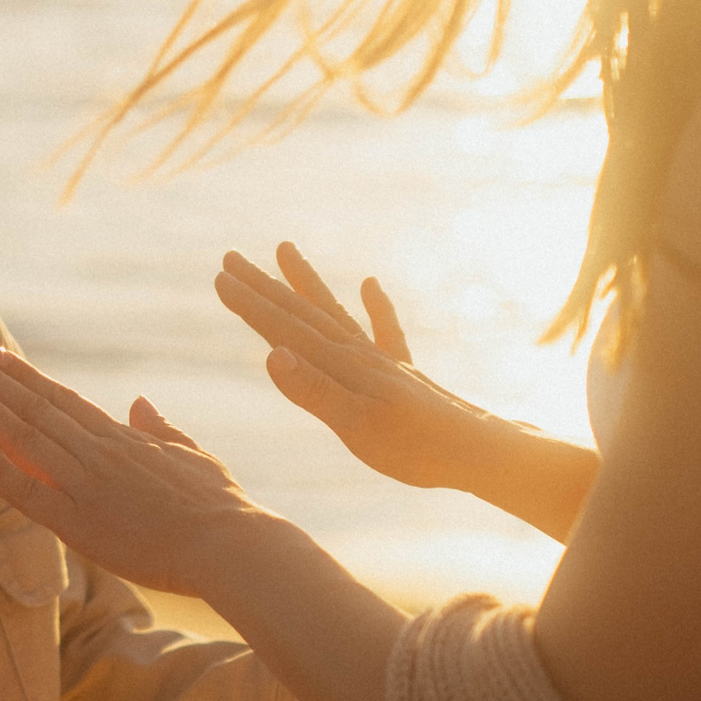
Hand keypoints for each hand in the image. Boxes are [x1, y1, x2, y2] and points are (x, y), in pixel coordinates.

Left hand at [0, 343, 284, 598]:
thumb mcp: (192, 455)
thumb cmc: (221, 507)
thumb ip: (161, 428)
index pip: (62, 400)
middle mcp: (98, 453)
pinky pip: (28, 493)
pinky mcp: (80, 524)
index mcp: (123, 439)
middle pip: (35, 408)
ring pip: (24, 437)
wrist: (233, 546)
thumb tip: (140, 402)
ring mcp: (87, 485)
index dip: (25, 378)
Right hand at [214, 244, 503, 493]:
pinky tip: (369, 284)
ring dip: (305, 283)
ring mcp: (381, 361)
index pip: (285, 329)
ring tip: (286, 250)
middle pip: (302, 312)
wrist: (480, 450)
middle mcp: (357, 355)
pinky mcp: (403, 373)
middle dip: (264, 286)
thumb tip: (271, 353)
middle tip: (231, 258)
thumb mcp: (356, 427)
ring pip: (333, 313)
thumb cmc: (417, 447)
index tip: (220, 278)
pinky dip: (375, 305)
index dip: (250, 305)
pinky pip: (384, 330)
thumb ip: (313, 391)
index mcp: (341, 366)